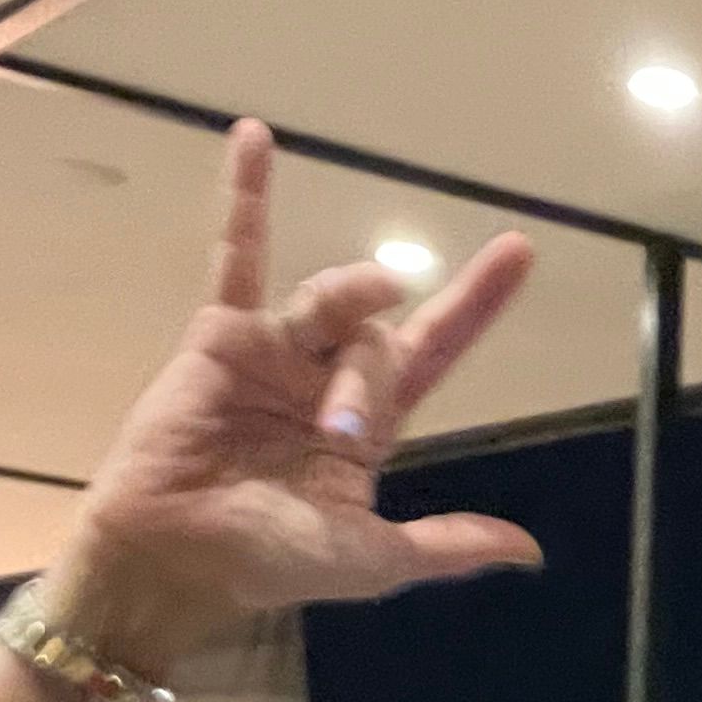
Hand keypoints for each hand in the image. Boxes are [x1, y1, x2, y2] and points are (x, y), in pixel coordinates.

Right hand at [51, 121, 544, 670]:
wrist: (173, 556)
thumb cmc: (269, 562)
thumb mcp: (374, 560)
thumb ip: (447, 545)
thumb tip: (528, 551)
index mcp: (368, 426)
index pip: (434, 351)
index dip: (473, 304)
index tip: (517, 251)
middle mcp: (326, 379)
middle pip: (380, 339)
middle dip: (370, 377)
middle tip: (340, 431)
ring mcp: (276, 351)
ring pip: (330, 301)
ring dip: (342, 312)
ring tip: (320, 380)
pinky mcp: (222, 335)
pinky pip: (238, 256)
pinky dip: (246, 199)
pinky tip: (255, 139)